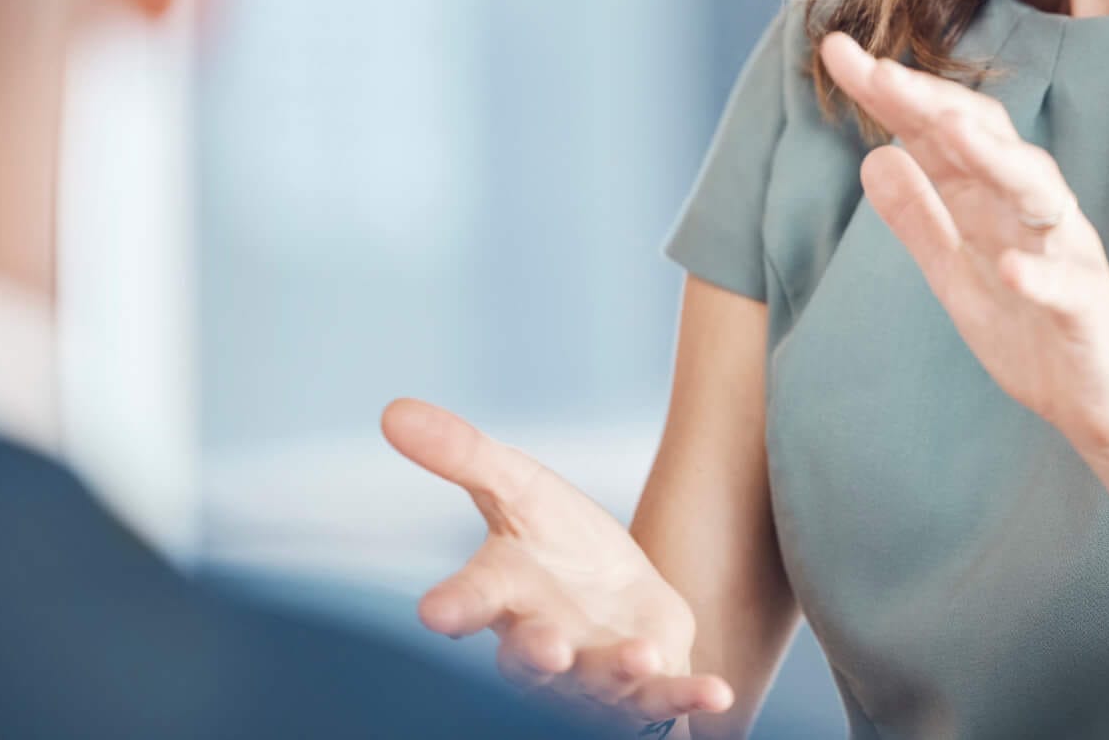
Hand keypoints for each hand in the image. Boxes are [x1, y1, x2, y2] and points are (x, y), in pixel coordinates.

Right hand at [381, 399, 733, 724]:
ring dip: (615, 674)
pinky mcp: (646, 685)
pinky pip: (665, 699)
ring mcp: (593, 673)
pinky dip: (688, 699)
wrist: (615, 598)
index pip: (474, 596)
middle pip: (531, 656)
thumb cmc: (553, 544)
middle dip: (535, 656)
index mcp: (507, 592)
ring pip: (597, 683)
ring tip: (637, 657)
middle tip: (545, 649)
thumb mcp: (516, 486)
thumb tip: (391, 410)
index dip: (455, 604)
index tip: (434, 611)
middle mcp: (543, 643)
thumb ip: (461, 455)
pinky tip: (717, 694)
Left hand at [818, 32, 1108, 464]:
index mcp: (991, 199)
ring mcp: (1064, 252)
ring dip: (997, 158)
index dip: (891, 92)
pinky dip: (1040, 273)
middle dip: (932, 101)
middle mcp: (1030, 208)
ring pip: (1036, 191)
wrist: (1104, 399)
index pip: (938, 130)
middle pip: (985, 139)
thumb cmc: (1031, 328)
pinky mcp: (1088, 308)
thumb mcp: (956, 273)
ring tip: (952, 129)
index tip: (837, 52)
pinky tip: (1012, 267)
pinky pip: (1066, 285)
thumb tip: (872, 155)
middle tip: (878, 69)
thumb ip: (919, 216)